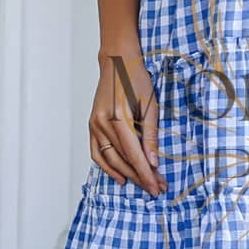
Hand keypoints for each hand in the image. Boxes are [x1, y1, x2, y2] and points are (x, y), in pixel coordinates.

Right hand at [89, 53, 167, 196]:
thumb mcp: (150, 105)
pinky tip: (120, 176)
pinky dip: (107, 166)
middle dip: (141, 176)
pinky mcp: (91, 124)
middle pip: (122, 159)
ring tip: (143, 183)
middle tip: (157, 187)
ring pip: (109, 159)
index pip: (133, 154)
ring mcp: (94, 124)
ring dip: (127, 174)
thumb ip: (150, 135)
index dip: (146, 173)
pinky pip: (97, 152)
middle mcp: (102, 123)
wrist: (117, 61)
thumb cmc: (136, 78)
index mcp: (118, 116)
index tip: (157, 187)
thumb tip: (153, 162)